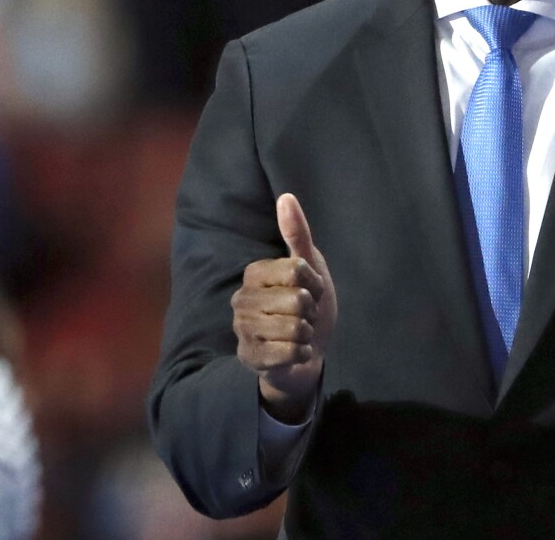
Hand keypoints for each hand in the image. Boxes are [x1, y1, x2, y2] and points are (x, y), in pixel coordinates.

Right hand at [231, 193, 336, 422]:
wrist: (307, 352)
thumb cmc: (308, 305)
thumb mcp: (310, 267)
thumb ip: (297, 234)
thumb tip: (286, 196)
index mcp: (254, 272)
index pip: (297, 270)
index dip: (314, 283)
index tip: (310, 290)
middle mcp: (241, 299)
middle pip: (297, 299)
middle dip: (311, 310)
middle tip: (304, 315)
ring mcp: (242, 330)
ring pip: (294, 327)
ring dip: (307, 333)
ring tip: (298, 333)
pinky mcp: (249, 357)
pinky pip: (289, 352)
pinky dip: (302, 352)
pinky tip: (295, 351)